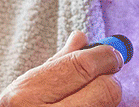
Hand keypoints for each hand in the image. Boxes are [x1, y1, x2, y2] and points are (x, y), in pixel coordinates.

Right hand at [0, 31, 123, 106]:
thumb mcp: (27, 87)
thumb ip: (57, 64)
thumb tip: (82, 38)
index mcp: (28, 95)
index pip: (83, 66)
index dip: (105, 56)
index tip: (111, 55)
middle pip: (106, 89)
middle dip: (107, 82)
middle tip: (100, 80)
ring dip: (102, 102)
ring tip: (82, 101)